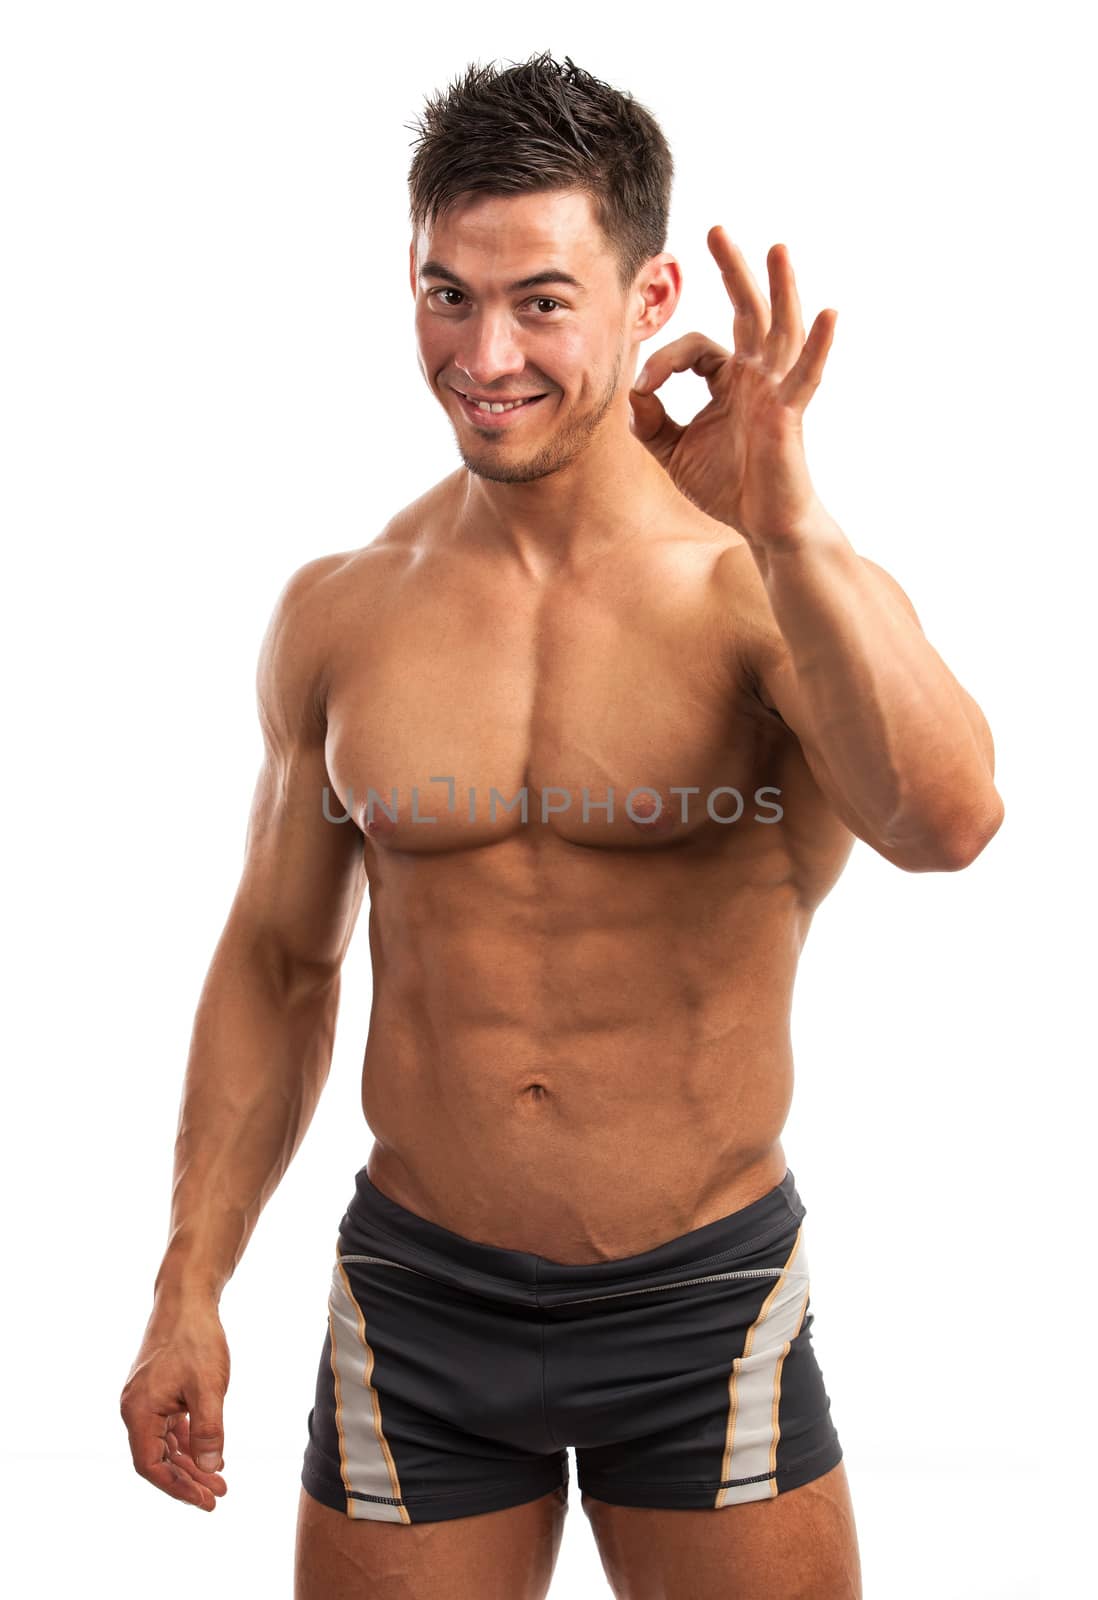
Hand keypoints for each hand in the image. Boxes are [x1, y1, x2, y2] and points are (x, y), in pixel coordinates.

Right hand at [120, 1299, 230, 1511]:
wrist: (187, 1298)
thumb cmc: (196, 1339)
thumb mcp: (208, 1387)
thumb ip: (208, 1430)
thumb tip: (209, 1470)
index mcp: (138, 1411)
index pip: (151, 1465)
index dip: (177, 1487)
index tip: (205, 1500)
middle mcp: (136, 1408)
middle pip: (158, 1458)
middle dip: (188, 1479)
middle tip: (218, 1496)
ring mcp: (146, 1399)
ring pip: (165, 1443)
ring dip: (190, 1463)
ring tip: (219, 1480)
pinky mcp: (158, 1390)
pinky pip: (170, 1426)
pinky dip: (189, 1441)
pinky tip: (210, 1453)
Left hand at [629, 228, 837, 548]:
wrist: (765, 525)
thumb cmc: (728, 487)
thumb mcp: (674, 451)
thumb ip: (650, 422)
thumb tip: (632, 395)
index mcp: (730, 381)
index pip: (695, 349)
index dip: (665, 361)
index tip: (644, 387)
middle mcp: (757, 376)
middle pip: (747, 312)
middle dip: (732, 270)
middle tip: (715, 229)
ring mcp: (778, 390)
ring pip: (781, 329)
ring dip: (781, 288)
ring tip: (778, 249)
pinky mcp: (791, 413)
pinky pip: (807, 374)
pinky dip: (820, 344)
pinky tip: (829, 313)